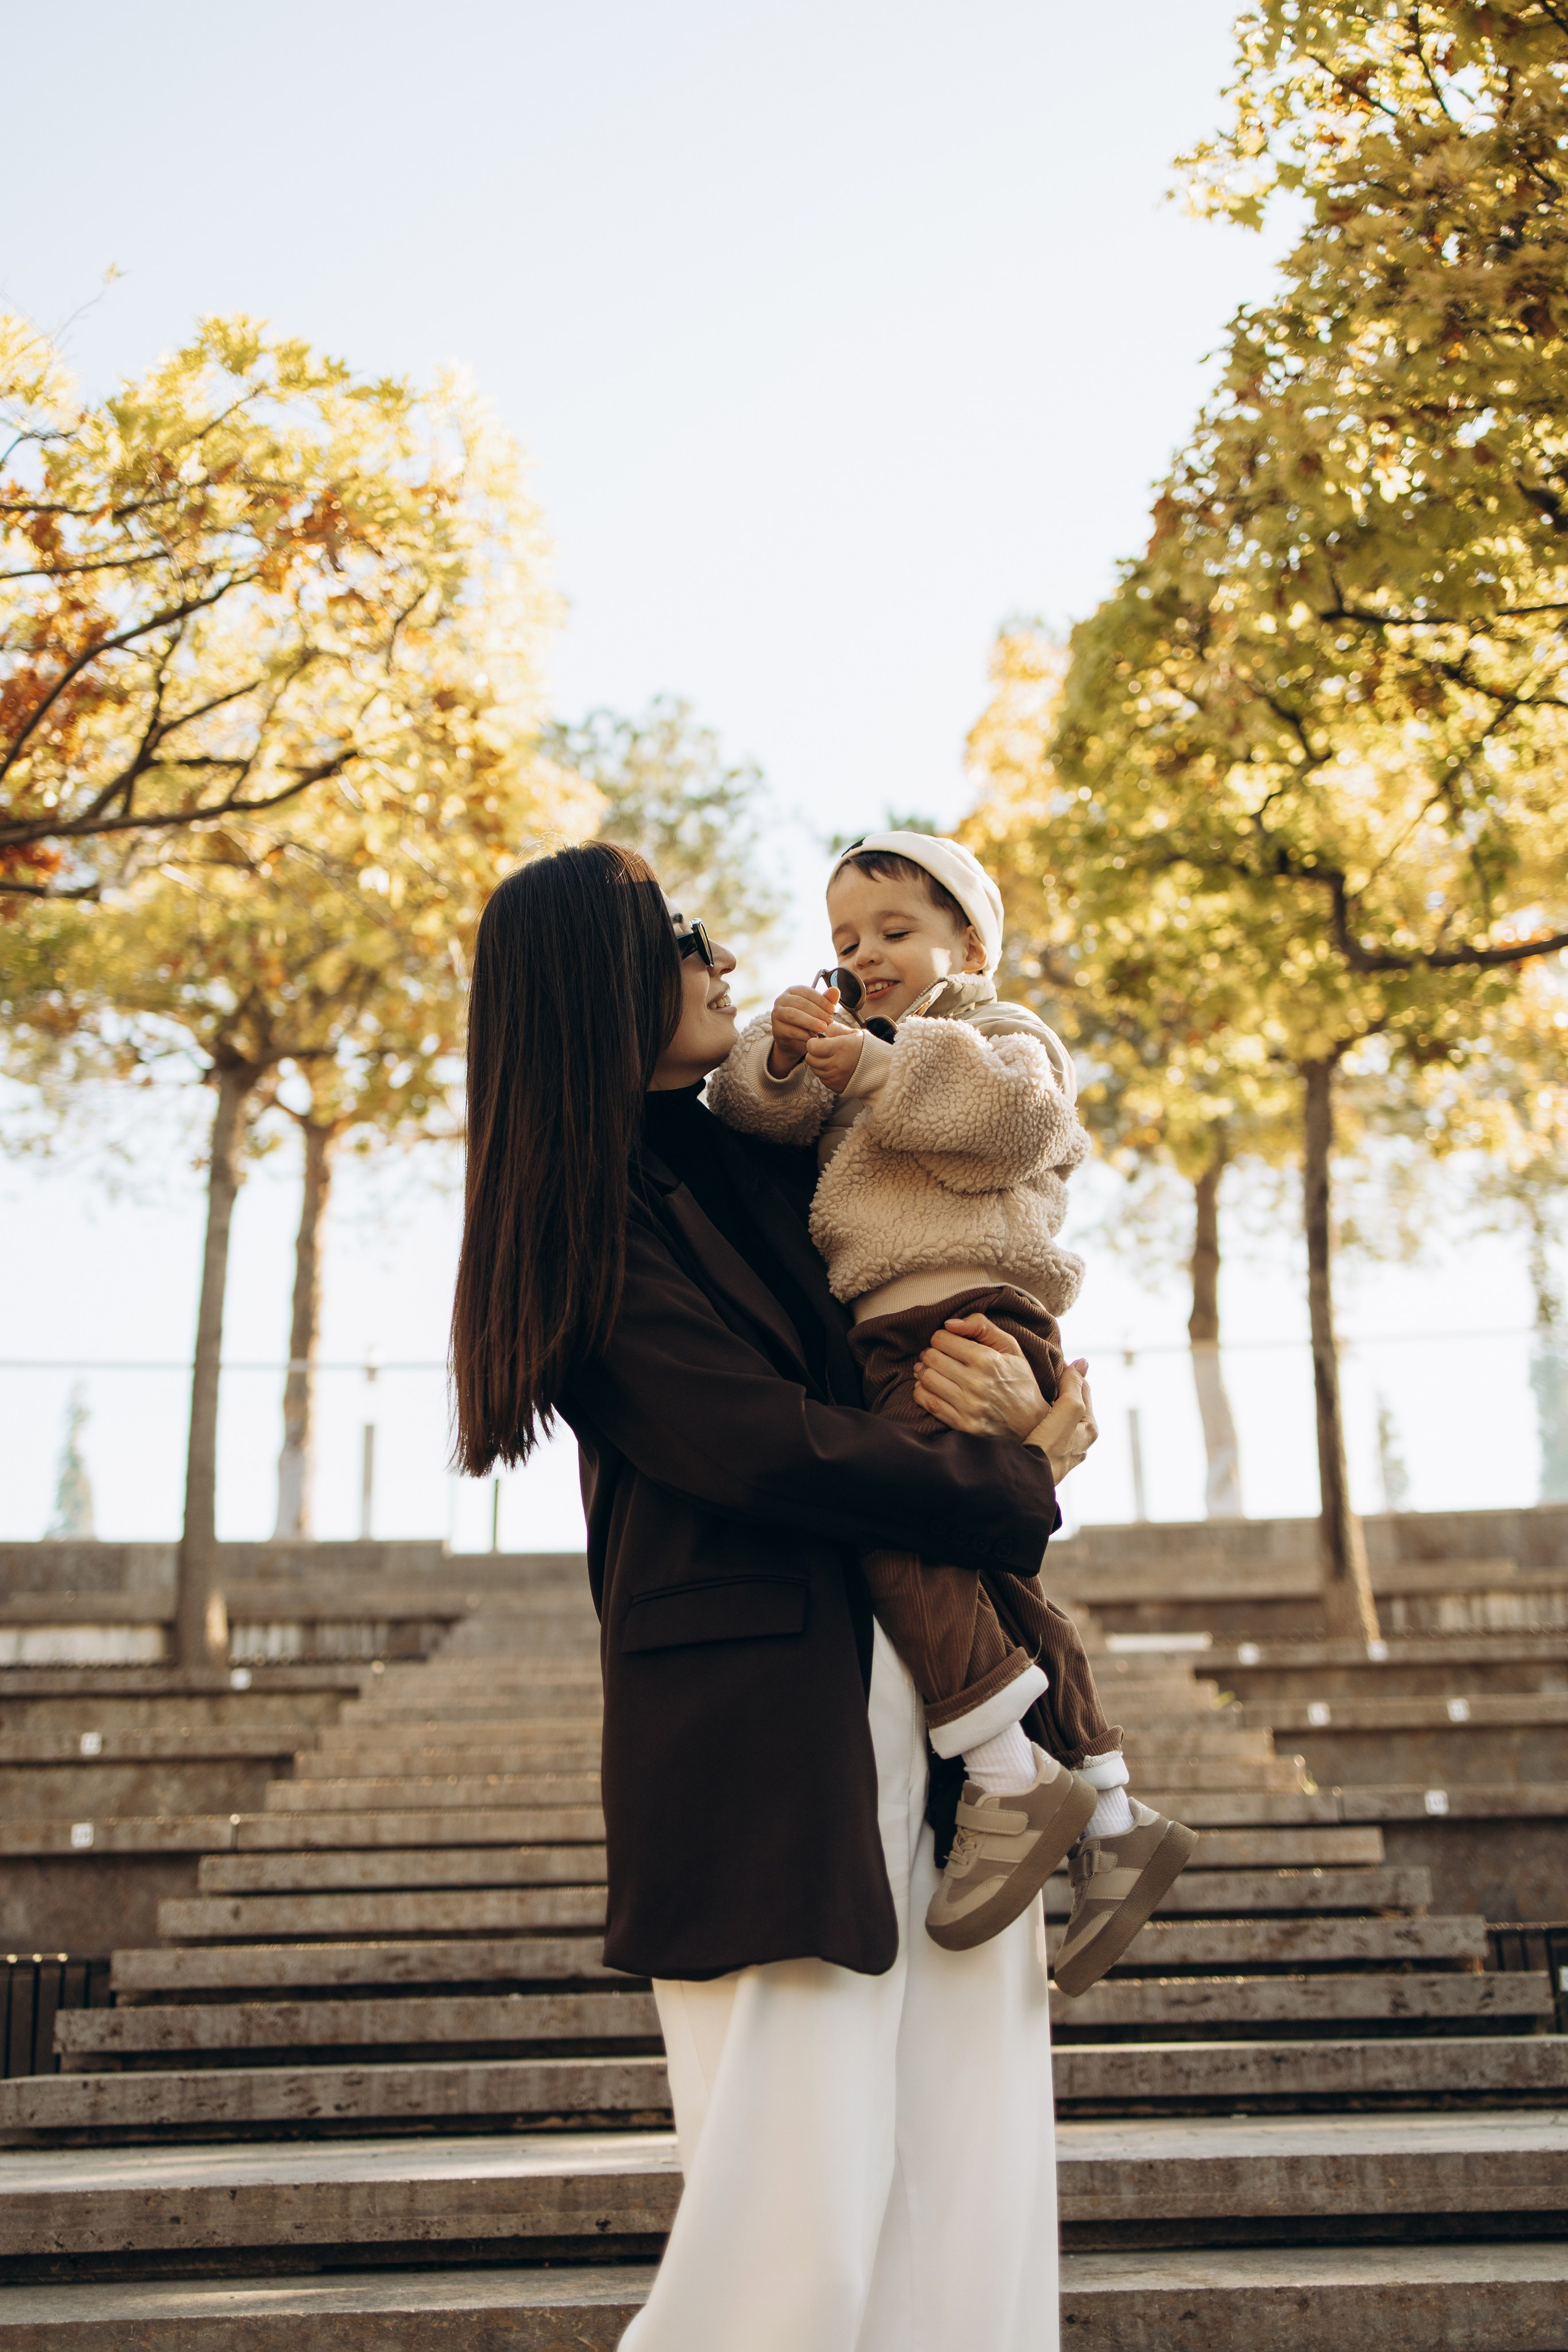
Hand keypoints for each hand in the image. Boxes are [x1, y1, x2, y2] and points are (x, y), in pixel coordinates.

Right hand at [768, 984, 850, 1077]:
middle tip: (829, 1021)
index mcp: (793, 991)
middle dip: (817, 1012)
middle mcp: (782, 1000)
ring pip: (794, 1015)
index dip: (821, 1000)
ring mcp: (776, 1014)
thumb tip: (835, 990)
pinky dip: (803, 1034)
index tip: (832, 1010)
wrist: (795, 1042)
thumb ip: (827, 1000)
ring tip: (823, 1028)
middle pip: (801, 1003)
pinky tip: (813, 1037)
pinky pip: (790, 1030)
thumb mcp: (819, 1010)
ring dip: (810, 1022)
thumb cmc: (808, 1022)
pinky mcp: (776, 1029)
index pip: (807, 992)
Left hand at [805, 1027, 864, 1094]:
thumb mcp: (852, 1033)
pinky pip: (822, 1079)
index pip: (812, 1047)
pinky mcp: (835, 1087)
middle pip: (810, 1059)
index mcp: (839, 1047)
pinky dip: (826, 1074)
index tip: (821, 1042)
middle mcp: (836, 1064)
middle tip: (825, 1051)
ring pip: (815, 1070)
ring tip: (833, 1059)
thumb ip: (834, 1029)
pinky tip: (837, 1068)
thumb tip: (820, 1032)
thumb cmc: (864, 1048)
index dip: (814, 1043)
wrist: (879, 1068)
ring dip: (820, 1064)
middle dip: (815, 1053)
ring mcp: (835, 1077)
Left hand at [912, 1314, 1049, 1438]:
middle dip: (931, 1353)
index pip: (942, 1339)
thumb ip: (981, 1326)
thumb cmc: (1019, 1380)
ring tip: (934, 1371)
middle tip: (938, 1356)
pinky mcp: (962, 1424)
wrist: (1031, 1422)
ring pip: (927, 1379)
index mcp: (987, 1360)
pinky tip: (931, 1388)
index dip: (941, 1337)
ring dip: (925, 1372)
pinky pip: (928, 1403)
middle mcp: (976, 1383)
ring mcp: (968, 1406)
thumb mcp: (1010, 1346)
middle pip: (931, 1358)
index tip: (947, 1343)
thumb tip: (949, 1323)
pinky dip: (922, 1392)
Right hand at [1026, 1360, 1097, 1483]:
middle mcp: (1081, 1441)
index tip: (1050, 1360)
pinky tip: (1028, 1416)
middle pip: (1072, 1403)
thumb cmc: (1048, 1448)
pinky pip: (1048, 1430)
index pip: (1082, 1388)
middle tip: (1040, 1373)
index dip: (1068, 1372)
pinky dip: (1042, 1418)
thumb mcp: (1067, 1411)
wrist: (1025, 1483)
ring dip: (1050, 1403)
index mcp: (1089, 1428)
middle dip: (1060, 1388)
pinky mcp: (1048, 1458)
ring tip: (1033, 1392)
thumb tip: (1083, 1362)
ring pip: (1059, 1417)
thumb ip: (1074, 1387)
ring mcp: (1064, 1451)